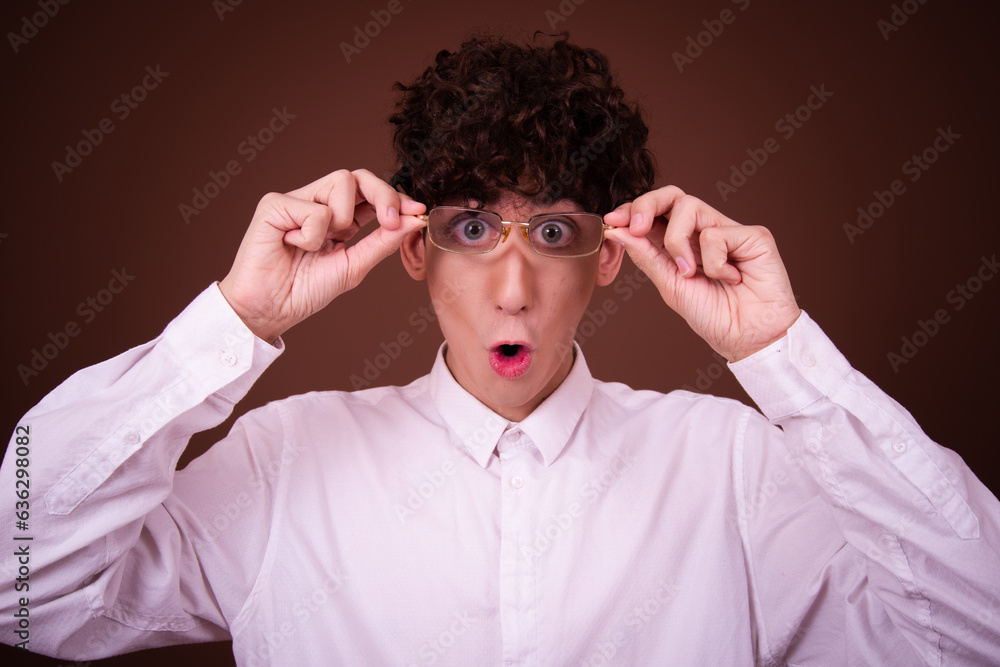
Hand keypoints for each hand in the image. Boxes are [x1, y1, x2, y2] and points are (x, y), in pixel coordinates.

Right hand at [218, 169, 425, 342]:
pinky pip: (314, 208)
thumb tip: (414, 220)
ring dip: (343, 218)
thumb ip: (382, 242)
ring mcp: (296, 200)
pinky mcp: (274, 204)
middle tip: (391, 222)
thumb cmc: (305, 290)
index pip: (370, 195)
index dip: (395, 199)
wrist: (270, 310)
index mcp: (338, 218)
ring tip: (320, 245)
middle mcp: (317, 203)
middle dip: (383, 195)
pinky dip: (312, 235)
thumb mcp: (354, 266)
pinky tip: (293, 246)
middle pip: (359, 176)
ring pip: (340, 182)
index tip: (418, 212)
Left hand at [603, 186, 800, 361]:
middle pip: (672, 195)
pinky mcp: (754, 235)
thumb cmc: (713, 315)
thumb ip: (646, 256)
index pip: (656, 212)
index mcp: (682, 242)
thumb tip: (618, 231)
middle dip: (646, 205)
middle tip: (636, 227)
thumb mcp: (669, 285)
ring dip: (678, 242)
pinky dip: (715, 262)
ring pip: (689, 207)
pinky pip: (717, 234)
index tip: (612, 222)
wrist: (746, 338)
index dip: (632, 210)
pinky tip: (731, 278)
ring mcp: (729, 230)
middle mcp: (704, 231)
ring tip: (690, 273)